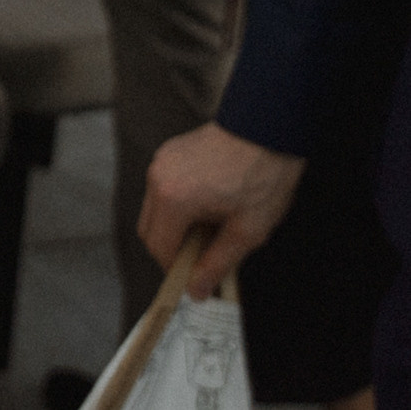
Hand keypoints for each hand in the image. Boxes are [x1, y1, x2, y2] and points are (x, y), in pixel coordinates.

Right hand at [139, 122, 303, 297]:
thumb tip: (197, 290)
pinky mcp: (168, 152)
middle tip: (202, 259)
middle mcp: (157, 179)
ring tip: (211, 228)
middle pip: (149, 229)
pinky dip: (177, 205)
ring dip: (175, 226)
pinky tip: (208, 205)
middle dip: (171, 250)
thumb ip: (217, 264)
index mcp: (173, 199)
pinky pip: (163, 188)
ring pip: (155, 209)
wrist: (268, 127)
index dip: (175, 270)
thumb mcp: (247, 230)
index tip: (195, 281)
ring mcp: (160, 162)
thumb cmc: (262, 177)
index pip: (158, 247)